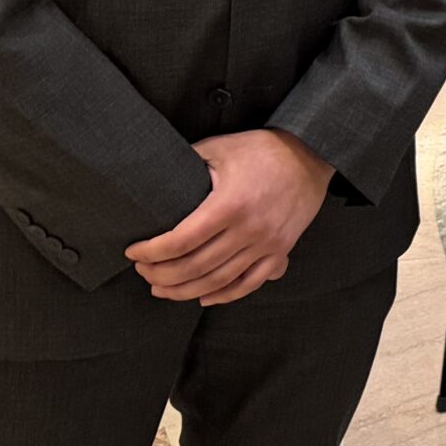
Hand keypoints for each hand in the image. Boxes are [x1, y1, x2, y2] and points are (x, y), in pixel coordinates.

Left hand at [125, 129, 331, 305]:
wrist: (311, 155)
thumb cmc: (262, 149)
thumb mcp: (220, 148)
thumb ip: (187, 163)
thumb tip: (155, 175)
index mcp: (230, 204)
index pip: (181, 241)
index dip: (152, 252)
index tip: (134, 252)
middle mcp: (249, 229)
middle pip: (195, 266)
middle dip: (161, 274)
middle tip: (142, 271)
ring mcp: (267, 243)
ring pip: (218, 281)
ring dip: (184, 290)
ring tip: (162, 288)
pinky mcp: (280, 250)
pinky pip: (249, 283)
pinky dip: (224, 295)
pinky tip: (203, 297)